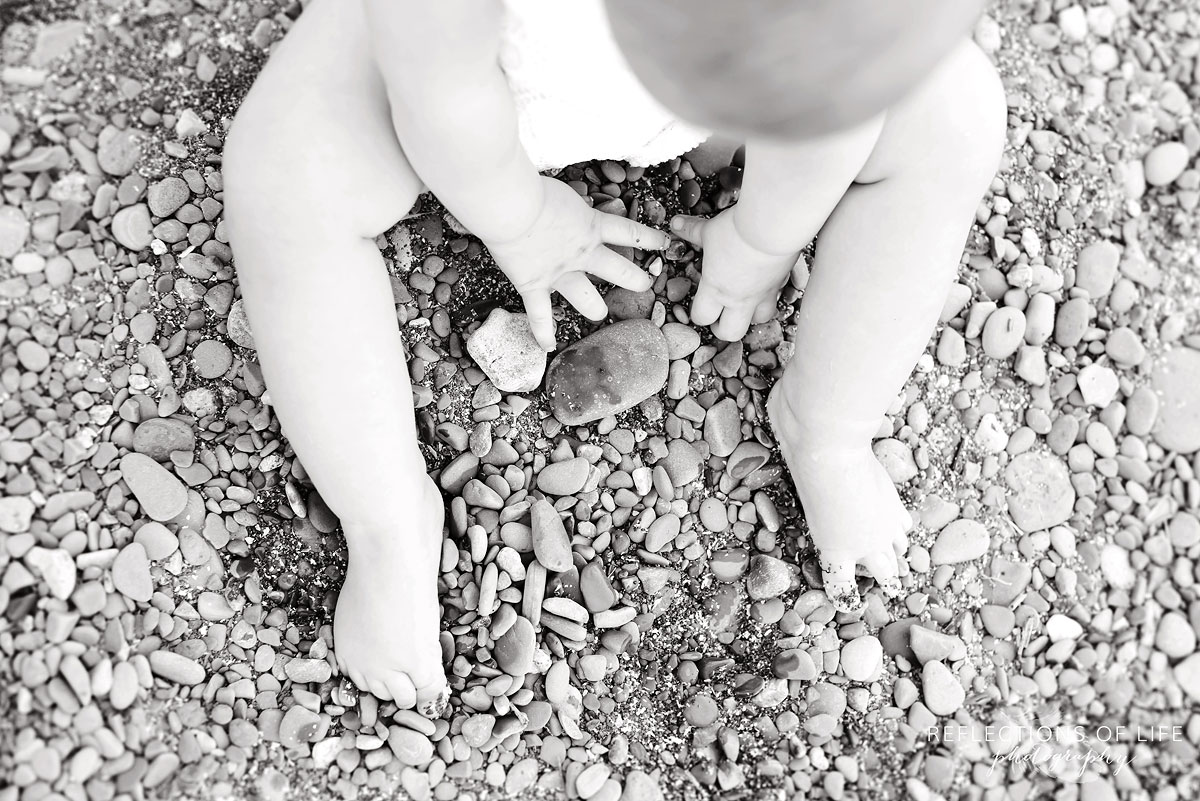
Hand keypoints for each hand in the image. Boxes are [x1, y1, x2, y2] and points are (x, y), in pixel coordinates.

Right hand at [486, 177, 669, 349]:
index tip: (664, 243)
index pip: (630, 233)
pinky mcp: (535, 284)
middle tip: (643, 285)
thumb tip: (570, 205)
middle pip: (619, 272)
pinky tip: (548, 346)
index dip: (649, 239)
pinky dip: (543, 331)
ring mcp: (560, 273)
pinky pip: (540, 313)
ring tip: (599, 314)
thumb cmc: (532, 188)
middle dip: (635, 280)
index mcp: (591, 225)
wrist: (512, 206)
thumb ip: (572, 205)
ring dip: (595, 308)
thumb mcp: (564, 192)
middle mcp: (582, 253)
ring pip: (587, 299)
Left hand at [671, 209, 799, 340]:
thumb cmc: (736, 232)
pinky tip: (769, 283)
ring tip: (746, 303)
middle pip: (730, 333)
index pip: (702, 317)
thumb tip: (676, 223)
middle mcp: (739, 298)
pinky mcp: (782, 283)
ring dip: (752, 315)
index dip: (698, 315)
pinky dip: (773, 295)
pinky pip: (779, 298)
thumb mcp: (709, 231)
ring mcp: (763, 294)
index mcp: (716, 289)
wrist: (772, 228)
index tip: (700, 307)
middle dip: (723, 329)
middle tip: (720, 316)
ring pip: (759, 321)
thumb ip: (692, 230)